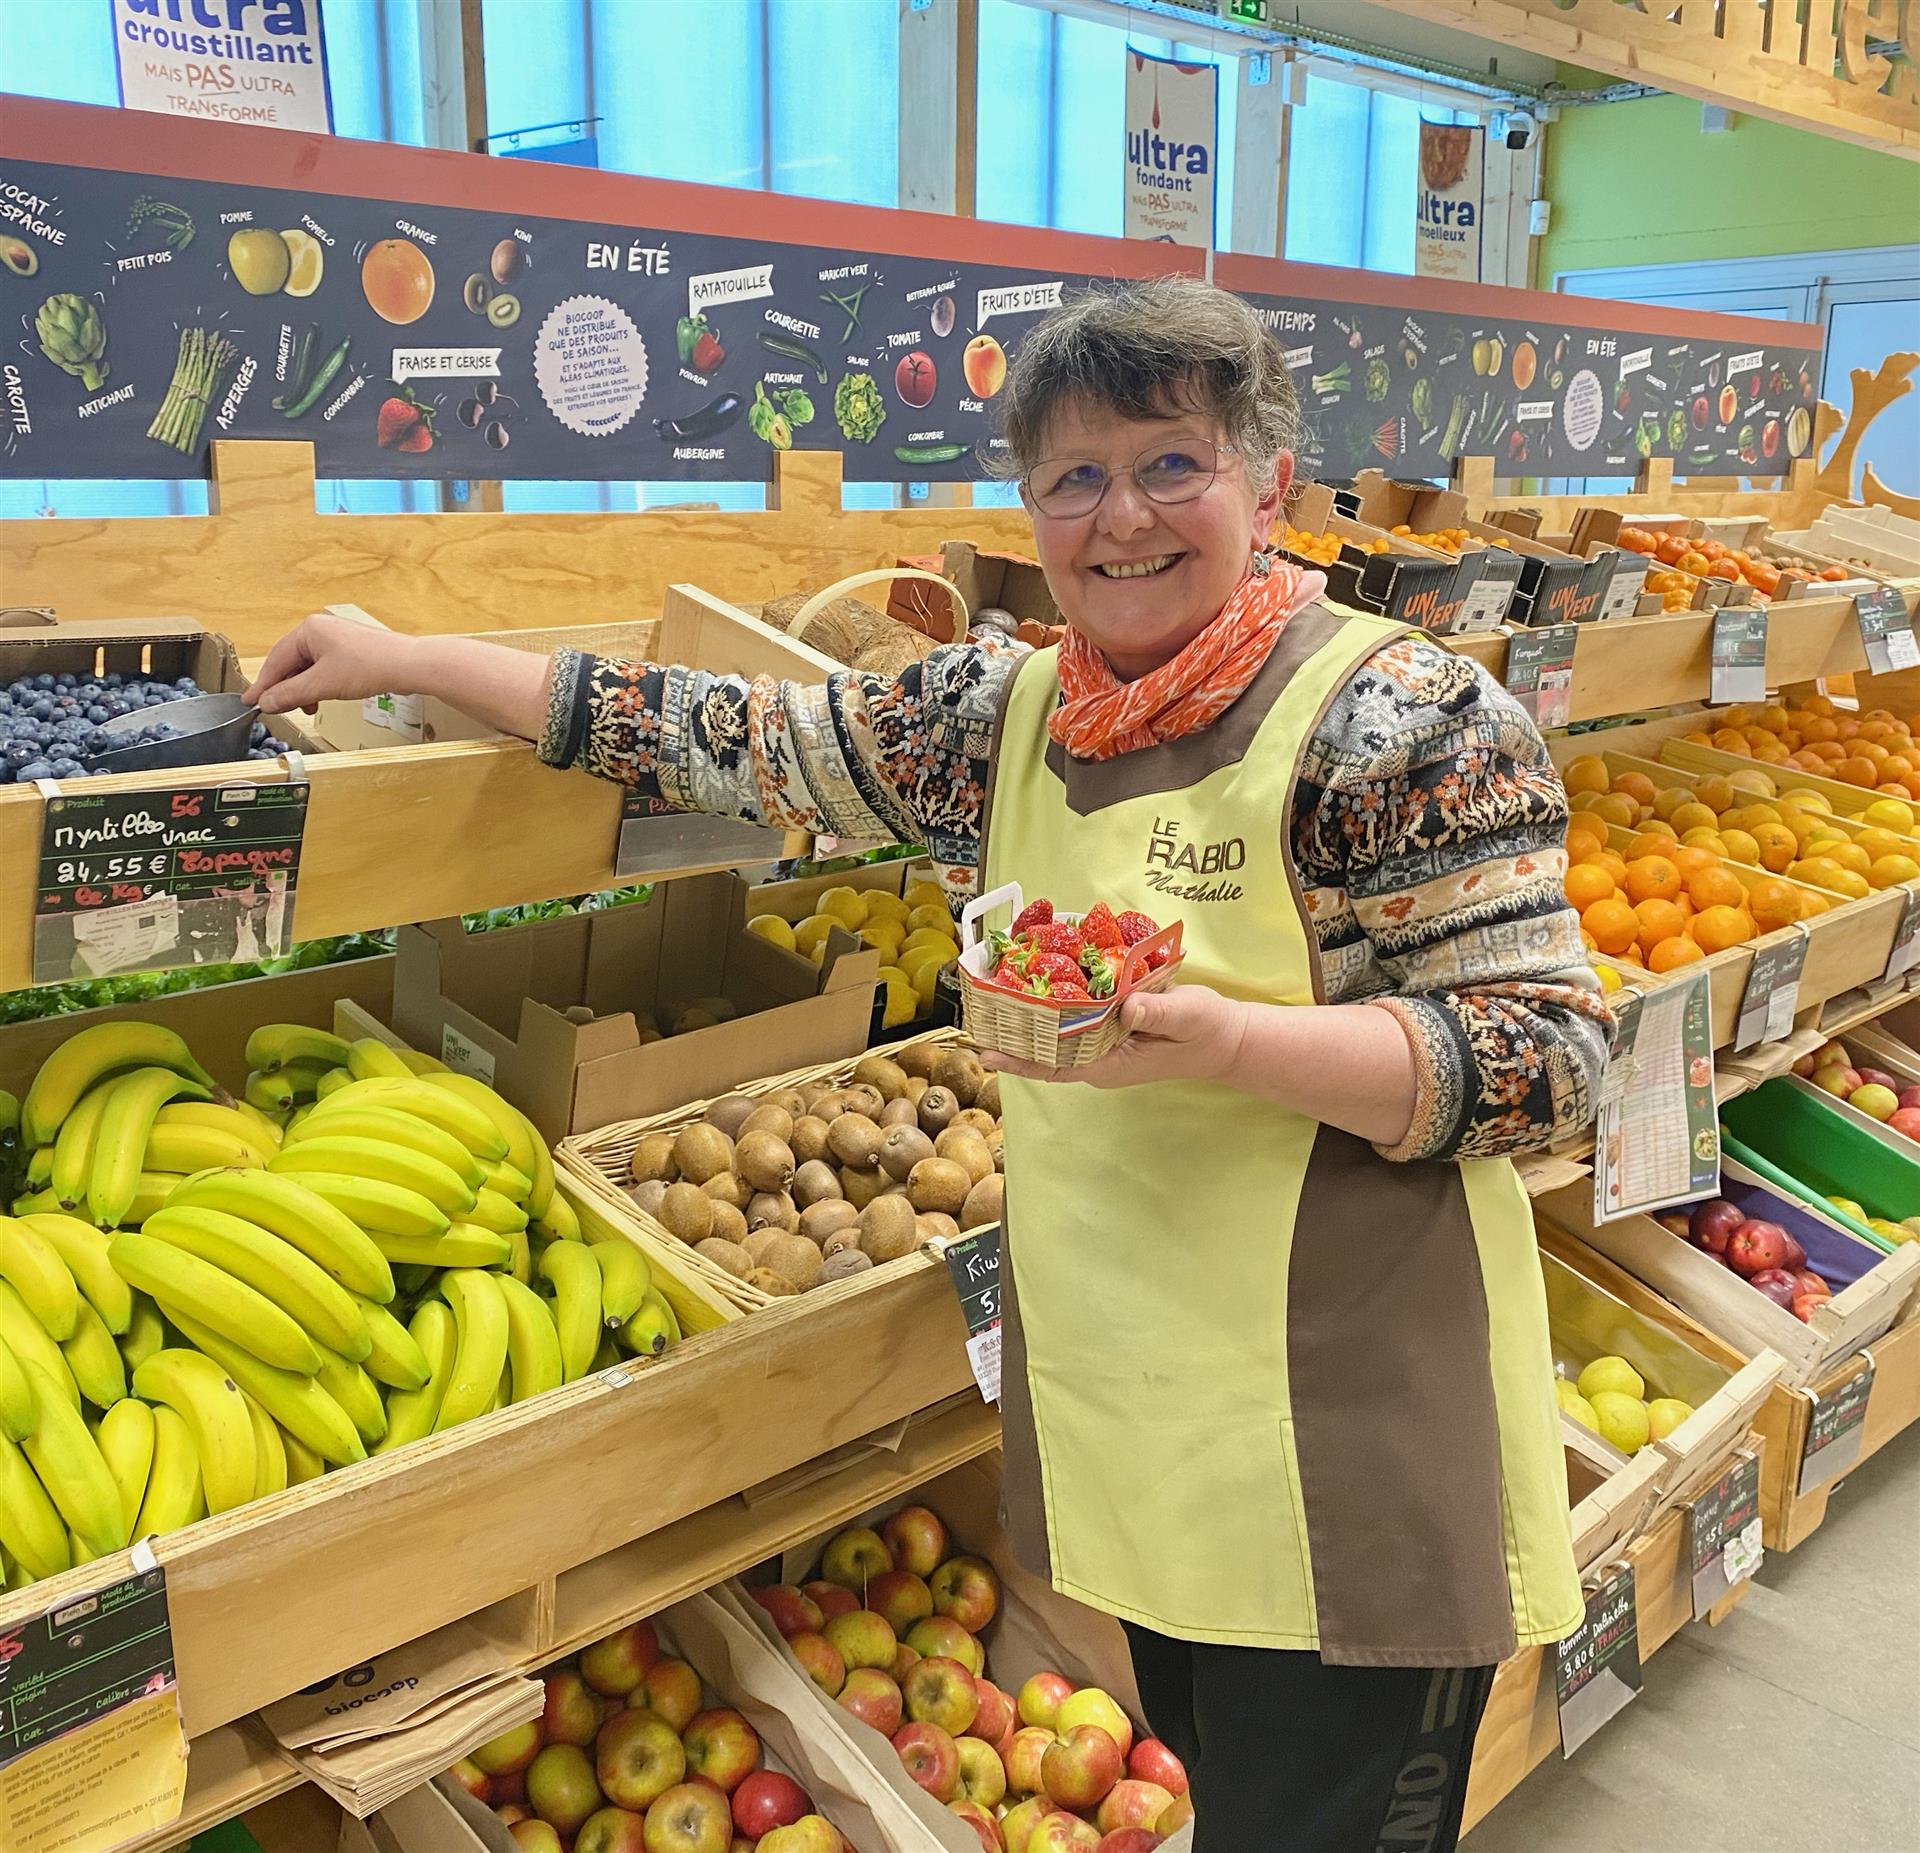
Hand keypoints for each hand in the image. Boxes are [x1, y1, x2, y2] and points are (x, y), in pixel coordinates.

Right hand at [244, 612, 420, 715]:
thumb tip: (268, 702)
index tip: (251, 702)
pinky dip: (319, 687)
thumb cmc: (370, 666)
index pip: (276, 660)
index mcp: (308, 630)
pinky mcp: (351, 653)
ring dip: (303, 690)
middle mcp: (321, 630)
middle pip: (291, 663)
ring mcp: (337, 641)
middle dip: (285, 689)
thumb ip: (290, 694)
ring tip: (305, 708)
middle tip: (277, 709)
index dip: (263, 684)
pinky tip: (320, 701)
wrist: (409, 666)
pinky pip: (325, 670)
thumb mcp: (322, 685)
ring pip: (308, 669)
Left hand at [981, 984, 1250, 1090]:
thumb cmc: (1206, 1029)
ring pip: (1055, 1037)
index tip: (989, 1054)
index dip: (1022, 1061)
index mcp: (1110, 1064)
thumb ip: (1159, 1012)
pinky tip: (1033, 989)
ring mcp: (1102, 1044)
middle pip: (1046, 1053)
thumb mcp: (1188, 1016)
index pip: (1056, 1067)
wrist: (1225, 1036)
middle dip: (1012, 1040)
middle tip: (975, 1022)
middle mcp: (1099, 1058)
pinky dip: (1053, 1007)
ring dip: (1026, 1022)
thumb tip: (1125, 1006)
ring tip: (989, 1005)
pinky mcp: (1108, 1027)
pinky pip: (1073, 1021)